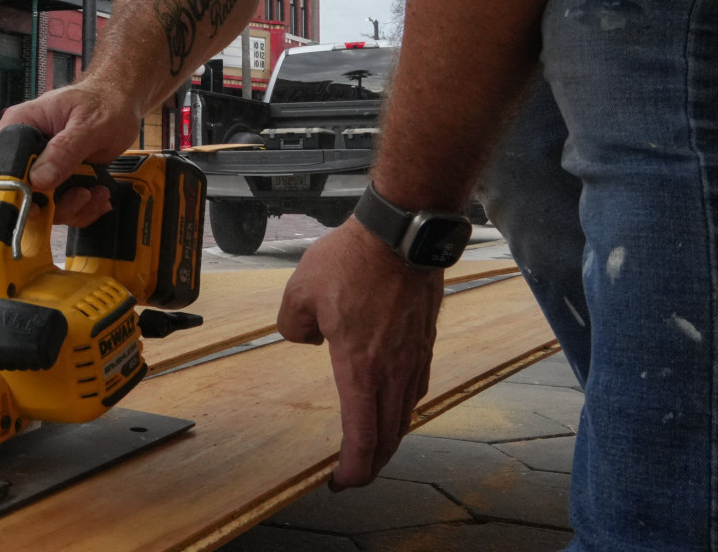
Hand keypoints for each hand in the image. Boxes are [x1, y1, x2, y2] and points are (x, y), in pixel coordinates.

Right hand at [0, 82, 141, 226]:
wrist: (120, 104)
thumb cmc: (103, 102)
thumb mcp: (89, 124)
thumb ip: (65, 149)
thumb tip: (39, 178)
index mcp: (21, 125)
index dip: (7, 186)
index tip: (36, 197)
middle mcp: (27, 150)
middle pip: (18, 192)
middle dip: (49, 203)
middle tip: (80, 194)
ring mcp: (42, 168)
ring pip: (42, 206)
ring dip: (71, 208)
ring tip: (95, 191)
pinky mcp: (59, 181)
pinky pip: (62, 208)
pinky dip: (82, 210)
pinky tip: (98, 193)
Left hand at [278, 218, 443, 487]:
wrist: (401, 234)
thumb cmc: (353, 260)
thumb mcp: (299, 292)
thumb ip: (293, 326)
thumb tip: (306, 338)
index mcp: (360, 368)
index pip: (363, 437)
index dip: (353, 469)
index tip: (340, 481)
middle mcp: (393, 371)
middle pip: (388, 436)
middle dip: (371, 464)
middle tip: (354, 475)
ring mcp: (413, 357)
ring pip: (405, 414)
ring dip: (389, 438)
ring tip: (372, 446)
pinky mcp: (424, 341)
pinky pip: (414, 388)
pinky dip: (401, 409)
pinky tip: (394, 404)